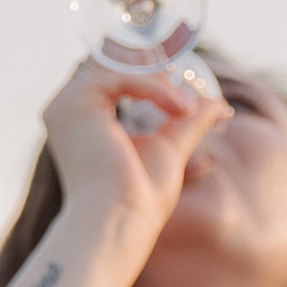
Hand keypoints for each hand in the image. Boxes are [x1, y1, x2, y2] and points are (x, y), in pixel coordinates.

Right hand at [38, 60, 231, 231]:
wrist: (121, 222)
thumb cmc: (139, 199)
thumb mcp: (171, 148)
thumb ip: (188, 120)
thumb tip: (219, 103)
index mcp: (82, 120)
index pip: (113, 78)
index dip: (149, 78)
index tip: (185, 96)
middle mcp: (67, 110)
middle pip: (112, 64)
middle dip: (154, 74)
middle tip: (189, 95)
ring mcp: (67, 105)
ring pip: (120, 69)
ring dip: (161, 86)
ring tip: (189, 111)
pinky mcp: (77, 103)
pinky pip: (122, 77)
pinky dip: (156, 89)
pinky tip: (181, 110)